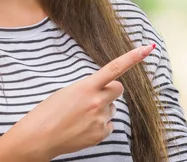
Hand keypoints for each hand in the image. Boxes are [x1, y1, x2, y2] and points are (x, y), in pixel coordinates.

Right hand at [3, 44, 155, 160]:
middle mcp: (97, 101)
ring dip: (102, 109)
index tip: (148, 48)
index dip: (133, 57)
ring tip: (80, 116)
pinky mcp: (101, 134)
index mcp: (87, 86)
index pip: (115, 68)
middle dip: (111, 90)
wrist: (38, 138)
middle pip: (118, 88)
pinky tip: (83, 127)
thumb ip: (89, 88)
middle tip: (94, 97)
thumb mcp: (67, 91)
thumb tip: (103, 91)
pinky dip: (99, 125)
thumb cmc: (48, 112)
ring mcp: (100, 118)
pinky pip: (109, 124)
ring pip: (112, 108)